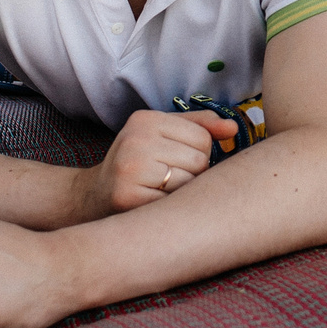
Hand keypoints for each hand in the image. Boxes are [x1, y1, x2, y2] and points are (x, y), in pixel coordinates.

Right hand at [72, 107, 234, 220]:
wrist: (92, 197)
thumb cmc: (136, 165)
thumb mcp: (161, 136)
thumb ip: (199, 127)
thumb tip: (233, 129)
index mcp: (145, 119)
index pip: (203, 138)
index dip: (198, 155)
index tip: (176, 161)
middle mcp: (136, 139)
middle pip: (200, 160)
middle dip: (191, 175)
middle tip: (166, 179)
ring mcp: (130, 168)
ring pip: (190, 183)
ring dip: (181, 193)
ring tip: (159, 190)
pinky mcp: (127, 196)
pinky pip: (173, 204)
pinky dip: (169, 208)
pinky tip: (153, 204)